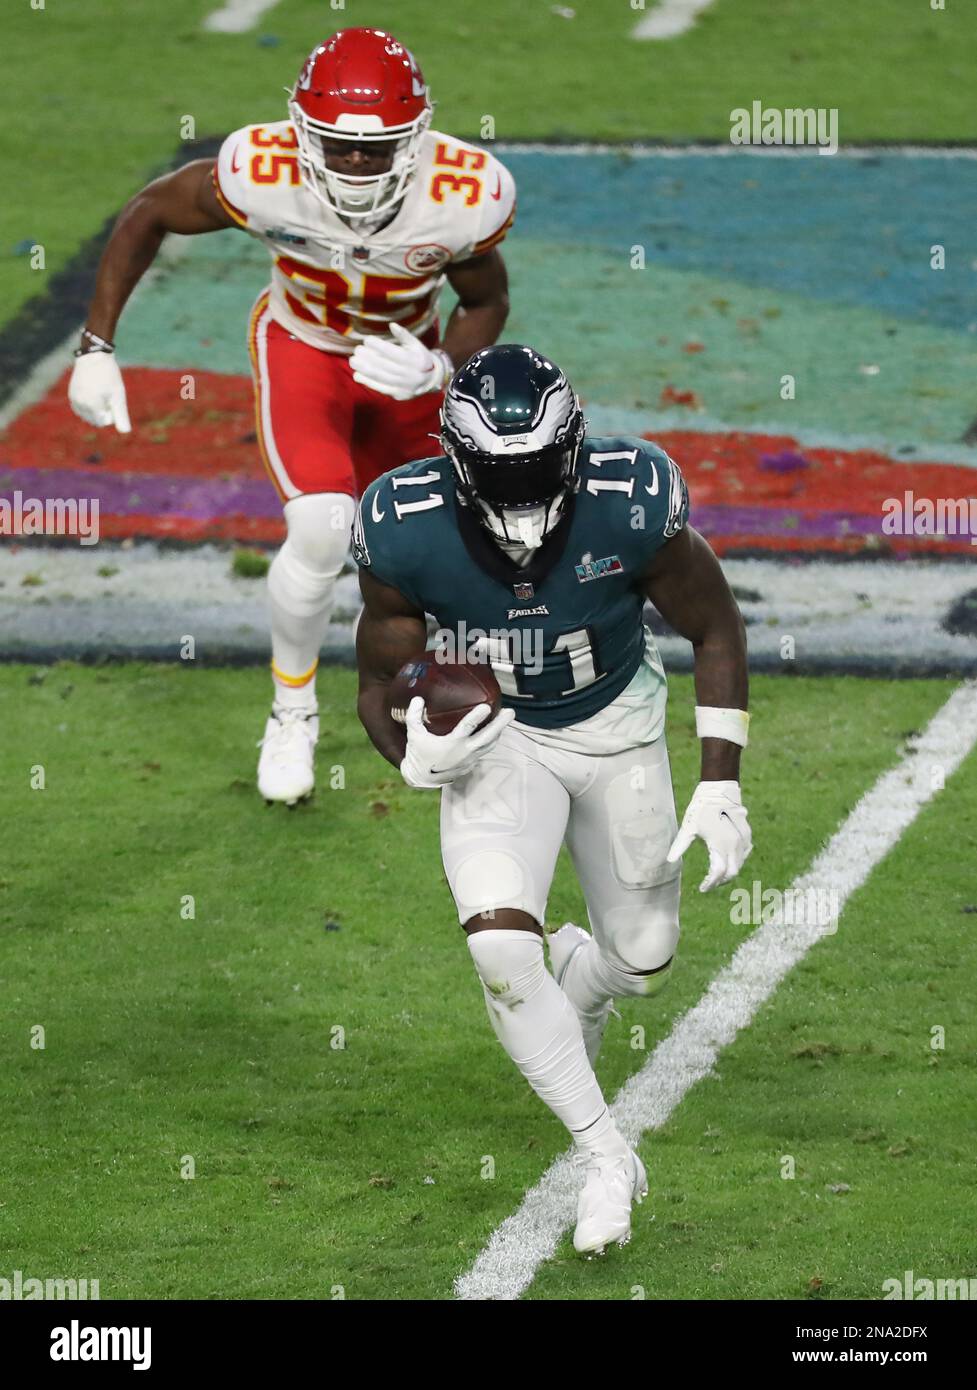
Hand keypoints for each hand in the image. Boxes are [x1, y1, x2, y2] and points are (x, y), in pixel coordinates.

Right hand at [68, 352, 130, 432]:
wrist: (93, 356)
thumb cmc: (109, 376)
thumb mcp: (118, 396)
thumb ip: (121, 415)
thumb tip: (125, 432)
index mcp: (92, 406)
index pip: (102, 422)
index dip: (110, 413)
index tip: (112, 399)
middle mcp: (79, 404)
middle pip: (93, 421)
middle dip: (102, 413)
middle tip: (106, 396)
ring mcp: (73, 399)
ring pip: (85, 416)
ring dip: (94, 410)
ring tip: (100, 394)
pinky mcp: (70, 394)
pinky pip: (79, 409)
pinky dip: (87, 407)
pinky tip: (93, 395)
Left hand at [350, 322, 452, 399]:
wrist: (431, 381)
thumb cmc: (420, 358)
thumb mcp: (416, 345)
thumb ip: (404, 335)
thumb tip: (392, 325)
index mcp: (414, 360)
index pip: (393, 352)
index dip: (379, 346)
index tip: (367, 340)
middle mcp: (408, 373)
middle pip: (384, 365)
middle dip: (368, 357)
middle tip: (357, 350)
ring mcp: (403, 386)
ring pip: (380, 377)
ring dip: (364, 369)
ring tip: (352, 361)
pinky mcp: (397, 394)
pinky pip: (380, 388)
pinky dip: (367, 382)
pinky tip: (357, 375)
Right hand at [400, 696, 514, 787]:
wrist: (421, 779)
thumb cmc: (418, 755)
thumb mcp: (413, 735)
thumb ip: (414, 716)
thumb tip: (418, 698)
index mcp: (452, 743)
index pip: (467, 727)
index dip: (477, 716)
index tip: (486, 707)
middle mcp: (465, 751)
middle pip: (487, 736)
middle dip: (500, 724)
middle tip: (511, 712)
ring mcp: (470, 760)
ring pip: (489, 745)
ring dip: (498, 733)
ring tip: (505, 721)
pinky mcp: (470, 765)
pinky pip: (484, 752)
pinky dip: (490, 743)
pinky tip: (493, 735)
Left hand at [667, 780, 752, 891]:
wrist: (719, 790)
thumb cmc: (701, 809)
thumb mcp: (688, 827)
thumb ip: (680, 846)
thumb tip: (669, 860)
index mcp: (719, 844)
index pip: (718, 873)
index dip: (710, 884)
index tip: (702, 888)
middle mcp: (734, 845)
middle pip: (732, 872)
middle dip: (721, 881)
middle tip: (709, 883)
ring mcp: (743, 840)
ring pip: (739, 864)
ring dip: (729, 871)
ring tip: (715, 875)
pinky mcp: (747, 834)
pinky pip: (744, 854)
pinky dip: (736, 861)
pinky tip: (727, 861)